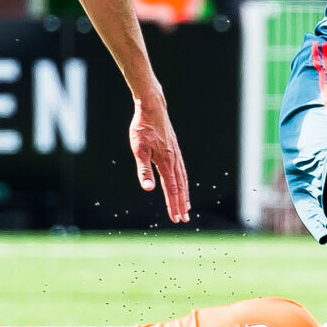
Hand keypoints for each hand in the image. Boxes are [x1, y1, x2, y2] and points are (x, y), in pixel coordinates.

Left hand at [130, 91, 190, 223]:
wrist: (152, 107)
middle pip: (180, 187)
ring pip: (183, 179)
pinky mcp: (174, 150)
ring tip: (187, 207)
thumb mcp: (139, 149)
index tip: (176, 218)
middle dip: (181, 204)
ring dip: (184, 195)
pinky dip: (183, 182)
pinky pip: (181, 170)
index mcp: (166, 162)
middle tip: (184, 219)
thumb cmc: (143, 127)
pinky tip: (182, 185)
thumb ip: (144, 169)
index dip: (174, 205)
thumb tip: (148, 188)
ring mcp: (176, 154)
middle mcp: (174, 160)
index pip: (171, 189)